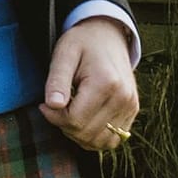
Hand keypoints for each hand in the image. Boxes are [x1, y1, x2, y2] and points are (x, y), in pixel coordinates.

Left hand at [41, 16, 139, 151]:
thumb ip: (57, 79)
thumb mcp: (64, 54)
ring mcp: (131, 106)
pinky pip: (112, 140)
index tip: (44, 104)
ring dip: (79, 135)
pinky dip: (94, 136)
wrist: (108, 35)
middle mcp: (123, 98)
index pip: (75, 120)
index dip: (54, 117)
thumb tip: (52, 105)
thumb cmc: (82, 43)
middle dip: (64, 125)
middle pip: (86, 134)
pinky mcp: (133, 111)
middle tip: (56, 107)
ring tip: (70, 112)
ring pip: (99, 142)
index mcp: (106, 83)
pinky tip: (84, 119)